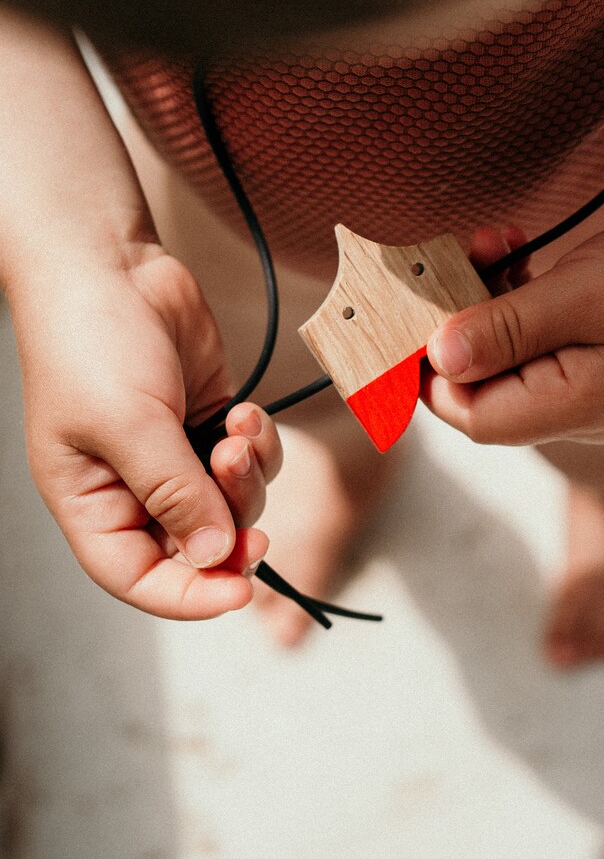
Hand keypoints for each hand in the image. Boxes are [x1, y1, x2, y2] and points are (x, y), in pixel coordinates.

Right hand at [11, 242, 281, 618]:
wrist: (109, 262)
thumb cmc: (90, 339)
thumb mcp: (128, 426)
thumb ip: (174, 496)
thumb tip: (214, 557)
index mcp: (91, 504)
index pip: (139, 579)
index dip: (188, 596)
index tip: (239, 591)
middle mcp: (133, 489)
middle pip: (196, 548)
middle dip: (232, 533)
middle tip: (254, 522)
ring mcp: (175, 456)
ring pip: (234, 505)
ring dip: (248, 479)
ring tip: (237, 431)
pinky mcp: (209, 422)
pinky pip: (251, 461)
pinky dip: (258, 445)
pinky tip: (244, 411)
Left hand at [423, 202, 603, 446]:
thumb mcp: (580, 294)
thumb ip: (505, 329)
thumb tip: (436, 358)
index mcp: (578, 408)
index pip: (474, 417)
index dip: (431, 376)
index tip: (409, 321)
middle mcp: (576, 406)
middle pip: (482, 386)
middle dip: (455, 327)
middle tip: (448, 264)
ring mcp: (582, 379)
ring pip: (501, 354)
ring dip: (481, 299)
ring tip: (492, 244)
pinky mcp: (585, 348)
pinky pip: (527, 333)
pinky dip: (510, 293)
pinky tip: (513, 251)